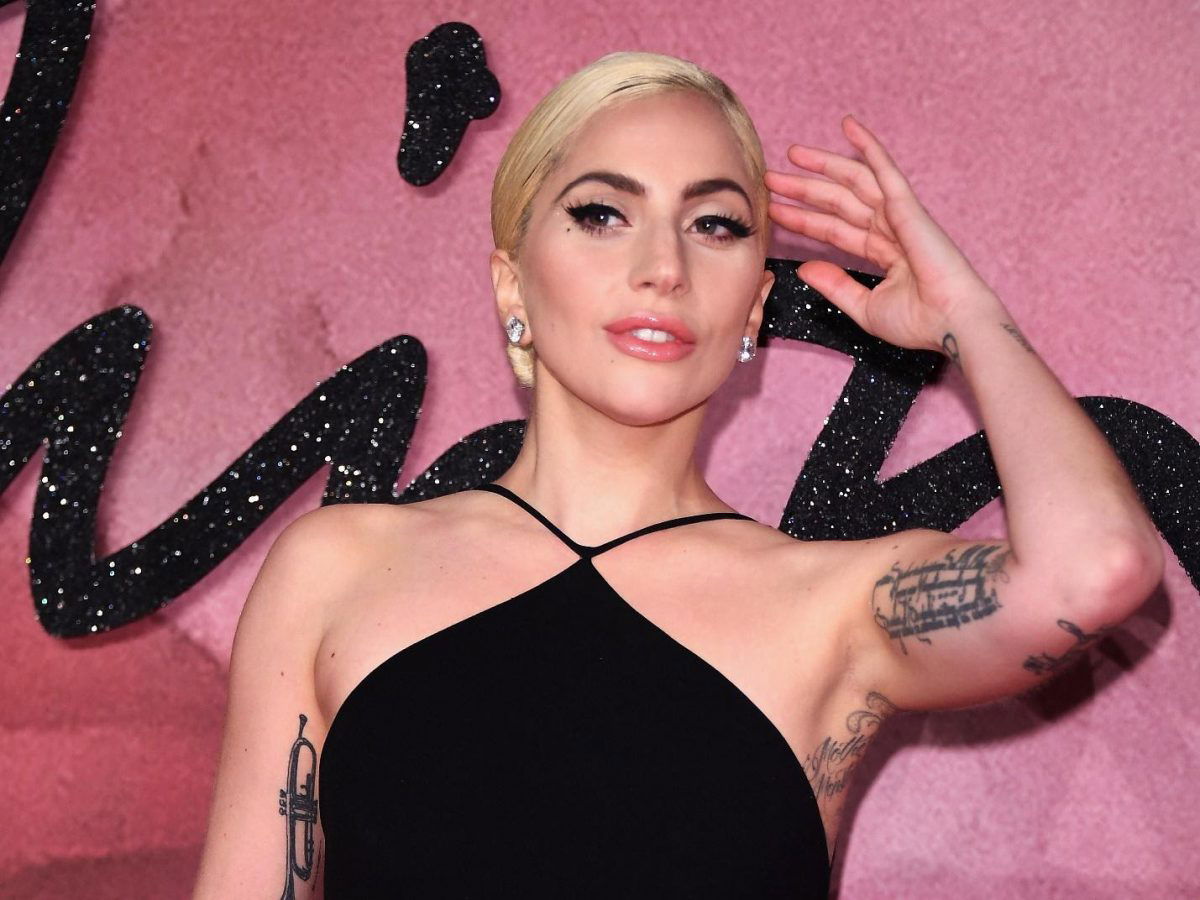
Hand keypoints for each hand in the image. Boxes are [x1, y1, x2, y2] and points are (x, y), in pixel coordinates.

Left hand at [764, 115, 997, 353]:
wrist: (950, 324)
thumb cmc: (919, 322)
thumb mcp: (865, 307)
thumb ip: (836, 286)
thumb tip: (805, 269)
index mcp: (882, 253)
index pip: (833, 229)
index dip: (804, 219)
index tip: (775, 211)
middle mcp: (889, 229)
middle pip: (837, 202)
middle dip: (804, 189)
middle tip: (771, 178)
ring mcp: (899, 215)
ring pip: (854, 182)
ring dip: (823, 165)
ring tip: (791, 153)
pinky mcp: (908, 207)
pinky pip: (884, 170)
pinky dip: (868, 146)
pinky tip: (848, 125)